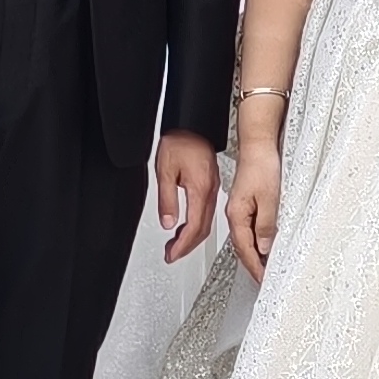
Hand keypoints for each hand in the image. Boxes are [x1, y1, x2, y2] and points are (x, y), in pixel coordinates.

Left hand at [154, 131, 220, 266]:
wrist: (193, 123)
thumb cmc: (180, 141)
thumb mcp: (165, 171)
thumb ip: (167, 200)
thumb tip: (168, 223)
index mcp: (200, 188)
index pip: (194, 226)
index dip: (183, 245)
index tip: (172, 254)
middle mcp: (210, 190)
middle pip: (204, 228)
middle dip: (188, 245)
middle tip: (173, 254)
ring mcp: (213, 187)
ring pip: (207, 221)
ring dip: (192, 236)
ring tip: (177, 245)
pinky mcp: (211, 184)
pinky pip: (207, 211)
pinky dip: (197, 224)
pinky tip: (187, 226)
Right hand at [226, 137, 282, 279]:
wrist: (258, 146)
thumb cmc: (261, 166)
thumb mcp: (269, 198)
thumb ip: (266, 225)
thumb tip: (264, 247)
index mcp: (236, 214)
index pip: (245, 248)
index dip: (254, 266)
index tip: (262, 278)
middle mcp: (235, 213)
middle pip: (242, 246)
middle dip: (252, 264)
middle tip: (263, 278)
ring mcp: (240, 208)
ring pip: (245, 238)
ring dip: (254, 253)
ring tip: (264, 266)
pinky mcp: (246, 202)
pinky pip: (249, 227)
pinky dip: (256, 239)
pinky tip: (263, 243)